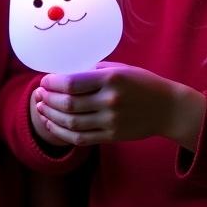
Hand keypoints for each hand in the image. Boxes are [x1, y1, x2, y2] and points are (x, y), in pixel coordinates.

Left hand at [31, 62, 203, 149]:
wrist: (168, 108)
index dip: (52, 83)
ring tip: (40, 108)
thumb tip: (62, 75)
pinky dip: (62, 133)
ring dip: (50, 116)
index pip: (71, 83)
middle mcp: (109, 101)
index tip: (43, 81)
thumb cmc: (141, 83)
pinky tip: (52, 124)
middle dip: (47, 99)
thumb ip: (92, 71)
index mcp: (110, 79)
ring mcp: (111, 121)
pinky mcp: (112, 136)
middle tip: (38, 94)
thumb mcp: (119, 68)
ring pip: (71, 123)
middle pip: (68, 104)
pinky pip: (81, 138)